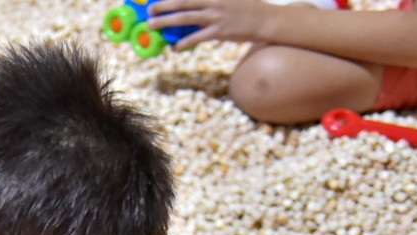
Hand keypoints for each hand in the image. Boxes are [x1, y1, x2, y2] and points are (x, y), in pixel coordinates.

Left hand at [145, 0, 283, 49]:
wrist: (266, 19)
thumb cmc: (248, 6)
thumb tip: (198, 4)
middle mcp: (214, 1)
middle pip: (183, 2)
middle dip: (163, 5)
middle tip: (149, 9)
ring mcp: (216, 16)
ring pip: (185, 18)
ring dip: (166, 21)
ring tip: (151, 25)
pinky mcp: (219, 31)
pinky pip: (197, 37)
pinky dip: (184, 42)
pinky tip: (175, 47)